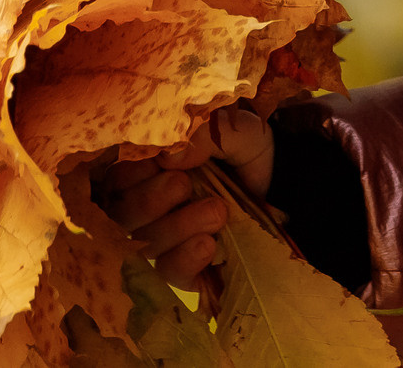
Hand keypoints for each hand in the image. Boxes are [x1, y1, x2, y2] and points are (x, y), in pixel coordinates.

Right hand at [96, 107, 272, 282]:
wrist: (287, 189)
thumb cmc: (249, 154)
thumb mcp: (233, 130)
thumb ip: (204, 134)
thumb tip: (169, 156)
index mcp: (150, 168)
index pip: (115, 179)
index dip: (131, 174)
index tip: (160, 163)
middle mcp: (148, 206)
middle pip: (121, 215)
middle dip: (148, 201)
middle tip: (183, 185)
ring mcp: (165, 239)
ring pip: (145, 243)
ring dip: (177, 227)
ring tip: (217, 212)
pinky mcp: (185, 268)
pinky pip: (168, 273)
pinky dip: (184, 259)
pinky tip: (207, 245)